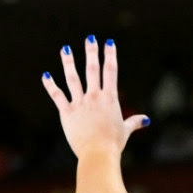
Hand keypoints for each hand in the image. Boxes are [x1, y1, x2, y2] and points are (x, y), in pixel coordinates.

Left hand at [42, 37, 149, 160]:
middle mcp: (94, 97)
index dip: (110, 55)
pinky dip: (50, 85)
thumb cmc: (113, 144)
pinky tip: (46, 75)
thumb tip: (146, 120)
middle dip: (91, 52)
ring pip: (72, 78)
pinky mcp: (67, 112)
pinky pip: (57, 96)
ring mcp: (79, 103)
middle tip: (90, 38)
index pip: (111, 71)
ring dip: (68, 62)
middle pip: (92, 69)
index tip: (109, 42)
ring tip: (65, 49)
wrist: (98, 154)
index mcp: (110, 98)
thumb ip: (134, 122)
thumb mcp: (125, 130)